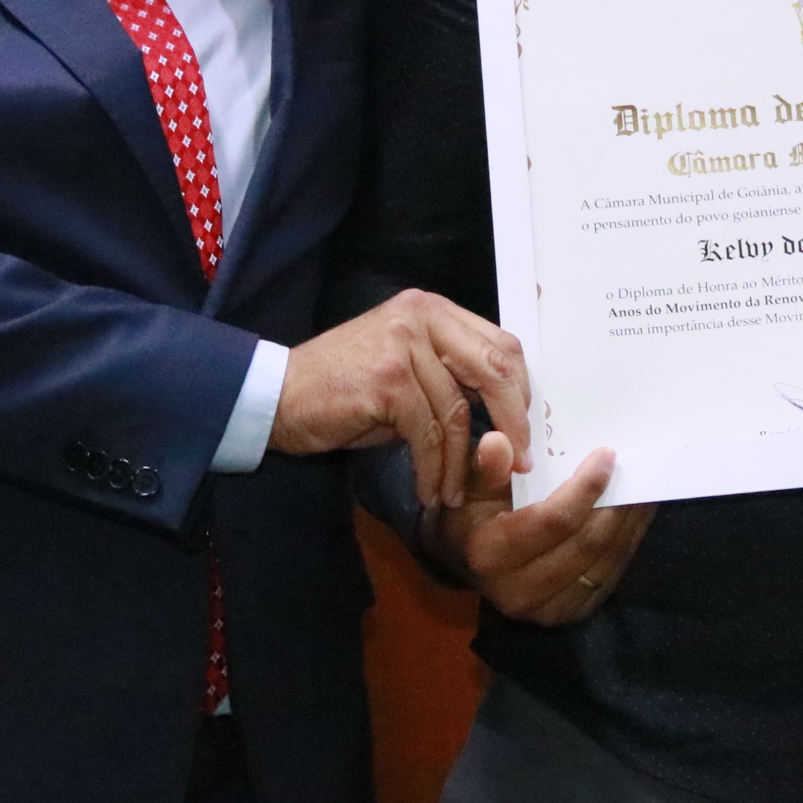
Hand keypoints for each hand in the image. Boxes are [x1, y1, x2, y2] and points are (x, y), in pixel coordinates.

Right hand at [272, 289, 530, 508]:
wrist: (276, 395)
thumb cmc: (344, 389)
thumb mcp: (405, 368)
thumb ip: (450, 374)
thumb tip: (507, 410)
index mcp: (432, 309)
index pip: (500, 343)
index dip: (521, 389)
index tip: (526, 429)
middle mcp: (421, 317)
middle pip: (494, 369)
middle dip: (513, 422)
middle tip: (520, 461)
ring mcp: (403, 345)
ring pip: (457, 412)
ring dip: (460, 462)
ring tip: (456, 492)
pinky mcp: (387, 380)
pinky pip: (427, 434)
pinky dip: (432, 469)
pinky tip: (429, 490)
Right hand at [425, 431, 656, 624]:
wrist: (471, 563)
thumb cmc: (473, 515)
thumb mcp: (470, 487)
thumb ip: (489, 468)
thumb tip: (498, 442)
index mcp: (490, 555)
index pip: (552, 521)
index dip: (585, 488)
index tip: (607, 454)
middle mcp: (518, 591)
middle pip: (585, 543)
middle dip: (615, 504)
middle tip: (633, 467)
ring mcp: (546, 610)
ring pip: (604, 561)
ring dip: (629, 522)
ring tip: (643, 486)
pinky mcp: (569, 613)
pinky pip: (610, 575)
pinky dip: (628, 541)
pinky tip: (636, 513)